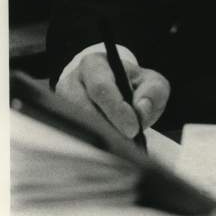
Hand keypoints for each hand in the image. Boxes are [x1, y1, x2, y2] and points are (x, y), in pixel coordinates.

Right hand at [55, 52, 170, 138]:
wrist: (120, 92)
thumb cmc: (134, 86)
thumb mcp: (151, 83)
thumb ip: (153, 92)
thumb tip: (141, 109)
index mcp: (94, 65)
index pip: (101, 87)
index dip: (116, 109)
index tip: (133, 129)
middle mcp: (73, 81)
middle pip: (84, 109)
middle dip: (107, 127)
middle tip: (126, 143)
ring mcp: (63, 103)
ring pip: (76, 125)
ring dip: (98, 138)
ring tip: (118, 148)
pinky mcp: (62, 121)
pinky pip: (73, 136)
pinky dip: (90, 145)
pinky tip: (105, 151)